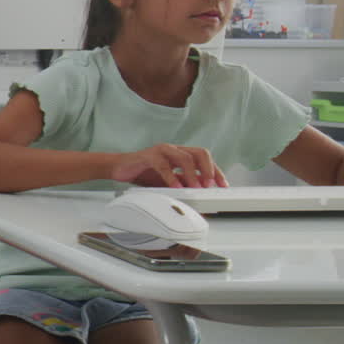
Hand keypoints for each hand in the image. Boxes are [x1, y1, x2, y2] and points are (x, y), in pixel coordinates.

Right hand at [111, 143, 227, 187]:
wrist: (120, 168)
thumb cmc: (144, 173)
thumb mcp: (169, 181)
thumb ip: (184, 184)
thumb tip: (200, 194)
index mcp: (181, 154)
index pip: (205, 158)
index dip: (216, 171)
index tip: (223, 185)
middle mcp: (174, 149)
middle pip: (199, 153)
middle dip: (209, 169)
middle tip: (211, 185)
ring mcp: (162, 150)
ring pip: (185, 157)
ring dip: (193, 174)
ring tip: (197, 188)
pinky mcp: (149, 155)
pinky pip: (164, 165)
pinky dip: (171, 177)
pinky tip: (176, 187)